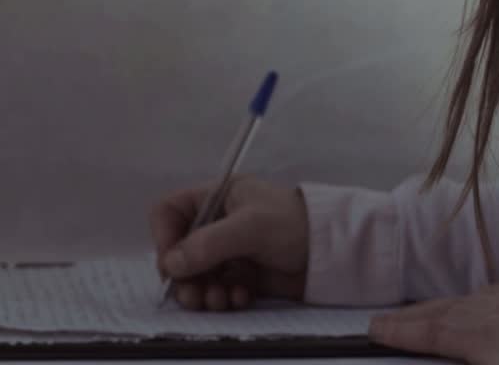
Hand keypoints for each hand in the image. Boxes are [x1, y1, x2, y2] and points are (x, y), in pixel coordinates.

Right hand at [149, 177, 308, 310]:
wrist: (334, 250)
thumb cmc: (295, 224)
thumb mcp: (250, 227)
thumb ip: (208, 243)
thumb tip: (171, 264)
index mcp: (217, 197)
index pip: (170, 212)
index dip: (164, 236)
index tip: (172, 263)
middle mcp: (219, 223)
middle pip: (179, 250)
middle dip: (184, 275)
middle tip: (194, 295)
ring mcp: (230, 250)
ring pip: (197, 275)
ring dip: (203, 291)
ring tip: (218, 300)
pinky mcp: (243, 274)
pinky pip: (218, 289)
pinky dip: (225, 297)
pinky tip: (241, 298)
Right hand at [368, 283, 498, 364]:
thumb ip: (471, 358)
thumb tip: (450, 341)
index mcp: (483, 338)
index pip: (432, 333)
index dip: (400, 332)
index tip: (373, 330)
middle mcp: (496, 311)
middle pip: (444, 312)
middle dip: (411, 317)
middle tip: (384, 320)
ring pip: (470, 300)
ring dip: (441, 307)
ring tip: (423, 313)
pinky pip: (498, 294)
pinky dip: (476, 299)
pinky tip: (480, 301)